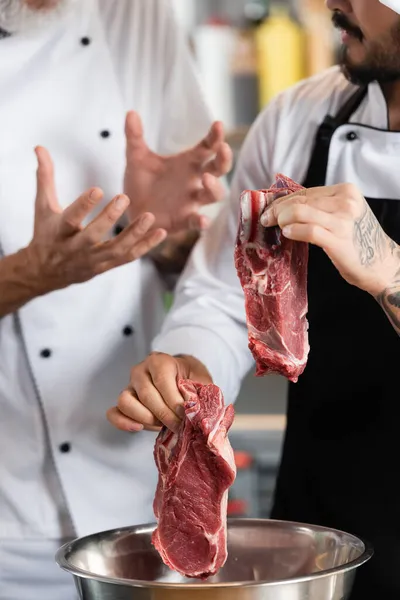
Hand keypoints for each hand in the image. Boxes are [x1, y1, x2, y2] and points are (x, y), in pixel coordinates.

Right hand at [26, 147, 166, 293]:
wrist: (46, 272)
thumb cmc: (46, 234)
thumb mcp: (43, 207)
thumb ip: (45, 177)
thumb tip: (40, 148)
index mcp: (58, 232)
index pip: (70, 219)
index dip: (83, 205)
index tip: (97, 189)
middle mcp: (75, 249)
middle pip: (93, 236)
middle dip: (109, 218)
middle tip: (124, 197)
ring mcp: (92, 260)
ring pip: (115, 249)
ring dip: (133, 234)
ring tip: (149, 216)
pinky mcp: (106, 266)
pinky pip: (128, 258)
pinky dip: (145, 246)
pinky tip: (160, 233)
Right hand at [107, 353, 211, 432]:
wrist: (183, 380)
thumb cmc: (192, 381)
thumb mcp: (202, 382)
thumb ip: (200, 394)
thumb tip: (195, 412)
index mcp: (160, 361)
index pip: (162, 381)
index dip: (175, 402)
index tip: (187, 415)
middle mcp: (140, 370)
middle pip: (146, 395)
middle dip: (164, 415)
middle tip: (179, 426)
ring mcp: (129, 386)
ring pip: (126, 402)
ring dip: (146, 418)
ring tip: (163, 425)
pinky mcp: (124, 402)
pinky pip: (114, 412)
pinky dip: (123, 422)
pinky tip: (138, 428)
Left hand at [124, 111, 231, 232]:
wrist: (129, 210)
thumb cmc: (140, 183)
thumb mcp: (136, 159)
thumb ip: (135, 137)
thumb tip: (130, 112)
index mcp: (187, 164)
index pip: (207, 148)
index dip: (215, 137)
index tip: (218, 124)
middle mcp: (194, 182)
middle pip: (218, 169)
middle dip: (224, 159)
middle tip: (224, 148)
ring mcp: (192, 202)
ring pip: (214, 195)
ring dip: (214, 187)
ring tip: (206, 179)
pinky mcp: (184, 220)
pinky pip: (197, 221)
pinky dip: (202, 222)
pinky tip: (202, 221)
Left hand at [260, 183, 398, 295]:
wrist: (382, 264)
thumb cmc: (359, 241)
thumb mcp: (344, 214)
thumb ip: (321, 207)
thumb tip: (286, 206)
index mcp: (346, 191)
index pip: (306, 192)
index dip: (283, 200)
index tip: (269, 209)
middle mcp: (346, 202)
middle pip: (300, 200)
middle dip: (277, 209)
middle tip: (265, 219)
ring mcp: (343, 220)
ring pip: (300, 211)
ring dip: (281, 219)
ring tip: (275, 227)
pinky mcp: (338, 239)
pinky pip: (308, 231)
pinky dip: (293, 231)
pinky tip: (286, 234)